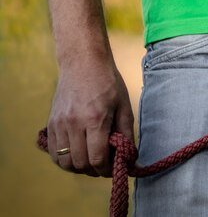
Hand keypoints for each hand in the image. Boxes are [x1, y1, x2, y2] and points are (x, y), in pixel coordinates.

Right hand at [44, 56, 133, 176]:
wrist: (82, 63)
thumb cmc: (108, 82)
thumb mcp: (123, 104)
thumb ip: (126, 132)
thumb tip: (129, 155)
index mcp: (95, 119)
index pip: (97, 158)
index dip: (106, 169)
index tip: (113, 169)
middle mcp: (74, 124)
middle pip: (79, 163)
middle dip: (93, 170)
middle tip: (103, 166)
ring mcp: (59, 124)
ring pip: (63, 161)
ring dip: (77, 167)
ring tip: (90, 161)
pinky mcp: (51, 123)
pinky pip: (53, 152)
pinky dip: (63, 159)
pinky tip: (76, 153)